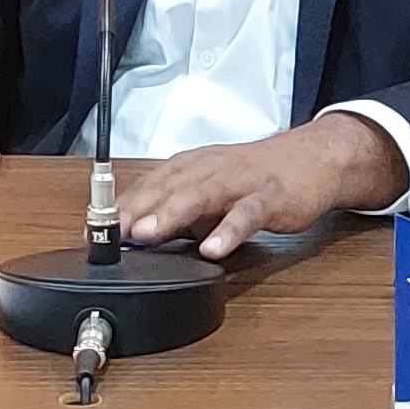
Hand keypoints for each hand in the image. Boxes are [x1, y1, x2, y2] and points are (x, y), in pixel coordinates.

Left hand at [115, 117, 405, 258]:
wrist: (313, 159)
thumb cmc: (257, 177)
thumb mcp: (211, 193)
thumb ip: (179, 215)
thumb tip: (139, 238)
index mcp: (193, 167)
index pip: (150, 184)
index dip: (123, 206)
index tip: (96, 229)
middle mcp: (212, 169)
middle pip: (170, 187)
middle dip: (140, 209)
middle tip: (114, 231)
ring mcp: (241, 182)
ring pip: (203, 195)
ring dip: (173, 214)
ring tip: (150, 234)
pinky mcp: (271, 197)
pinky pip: (248, 214)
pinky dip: (229, 231)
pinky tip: (213, 249)